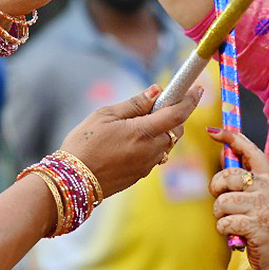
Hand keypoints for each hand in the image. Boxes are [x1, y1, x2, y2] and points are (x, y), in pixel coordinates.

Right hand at [60, 83, 202, 199]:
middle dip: (173, 116)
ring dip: (161, 132)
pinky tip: (130, 141)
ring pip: (166, 144)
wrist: (71, 180)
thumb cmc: (84, 143)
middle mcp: (149, 151)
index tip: (197, 89)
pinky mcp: (139, 175)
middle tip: (156, 105)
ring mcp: (146, 165)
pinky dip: (150, 145)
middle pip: (175, 130)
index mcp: (142, 132)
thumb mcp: (105, 116)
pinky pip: (154, 156)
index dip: (189, 100)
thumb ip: (134, 104)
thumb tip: (156, 92)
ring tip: (137, 124)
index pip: (177, 115)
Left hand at [207, 127, 268, 269]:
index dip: (231, 138)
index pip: (250, 150)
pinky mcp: (256, 226)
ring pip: (223, 201)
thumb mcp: (257, 196)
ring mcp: (264, 206)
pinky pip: (225, 221)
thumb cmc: (263, 222)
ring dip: (220, 214)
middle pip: (228, 176)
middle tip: (221, 201)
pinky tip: (234, 233)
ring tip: (231, 221)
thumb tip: (223, 151)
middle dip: (216, 189)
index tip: (213, 131)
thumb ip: (241, 176)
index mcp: (268, 178)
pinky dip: (223, 228)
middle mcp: (268, 188)